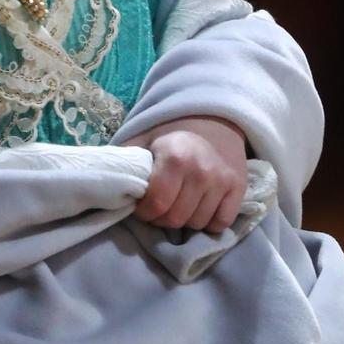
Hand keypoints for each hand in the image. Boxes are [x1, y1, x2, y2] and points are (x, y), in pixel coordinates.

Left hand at [125, 115, 248, 234]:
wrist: (212, 120)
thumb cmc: (171, 135)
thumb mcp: (143, 140)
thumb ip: (126, 161)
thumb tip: (104, 181)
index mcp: (175, 158)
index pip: (156, 204)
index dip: (144, 212)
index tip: (142, 206)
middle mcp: (201, 171)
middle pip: (176, 219)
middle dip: (161, 219)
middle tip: (158, 208)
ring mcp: (222, 181)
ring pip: (197, 224)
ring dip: (184, 221)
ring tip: (178, 205)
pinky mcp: (238, 188)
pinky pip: (220, 223)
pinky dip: (208, 222)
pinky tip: (199, 208)